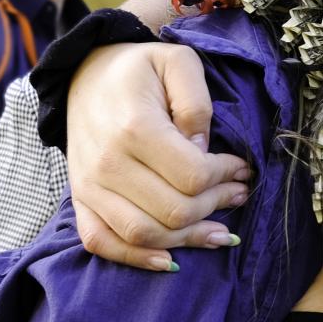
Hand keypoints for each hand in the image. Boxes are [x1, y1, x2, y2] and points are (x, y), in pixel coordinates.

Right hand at [65, 41, 252, 269]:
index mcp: (136, 128)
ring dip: (190, 238)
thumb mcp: (178, 62)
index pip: (193, 175)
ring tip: (219, 229)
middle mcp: (108, 163)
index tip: (241, 167)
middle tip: (238, 192)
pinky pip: (103, 243)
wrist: (85, 75)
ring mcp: (90, 186)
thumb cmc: (139, 68)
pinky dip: (136, 258)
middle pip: (174, 210)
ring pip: (146, 234)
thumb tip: (202, 149)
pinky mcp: (81, 199)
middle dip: (217, 205)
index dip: (225, 176)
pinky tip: (170, 259)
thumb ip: (197, 103)